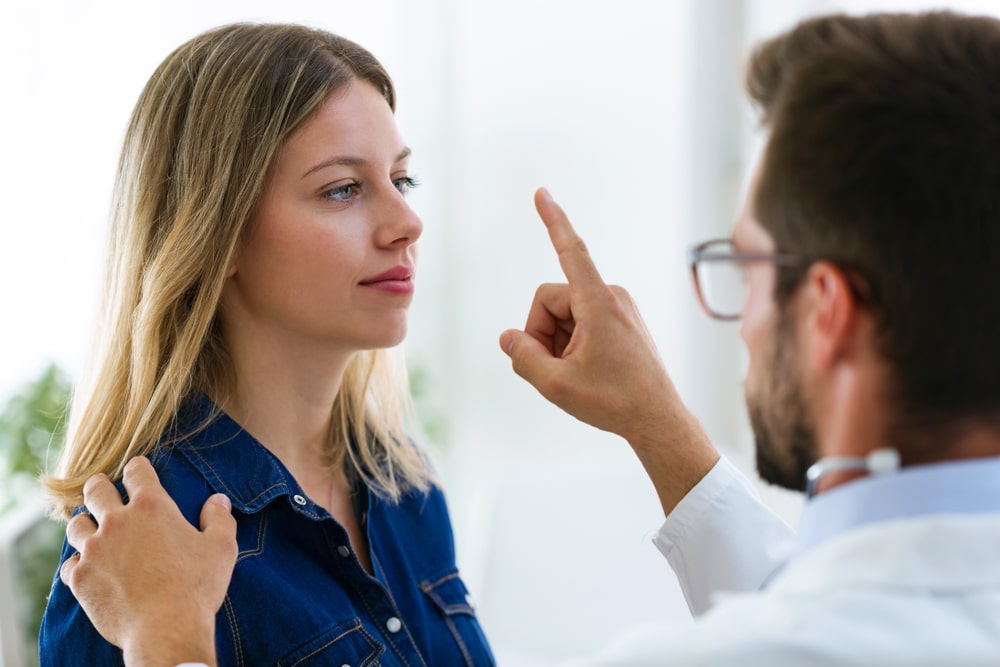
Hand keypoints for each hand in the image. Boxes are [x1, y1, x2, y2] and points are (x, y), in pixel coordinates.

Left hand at [60, 456, 236, 666]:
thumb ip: (219, 518)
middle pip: (95, 490)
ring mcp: (94, 550)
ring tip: (94, 530)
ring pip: (77, 525)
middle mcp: (117, 522)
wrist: (166, 630)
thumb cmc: (197, 587)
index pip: (136, 471)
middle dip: (100, 486)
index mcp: (151, 507)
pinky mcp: (81, 578)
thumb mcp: (222, 548)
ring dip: (86, 524)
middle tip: (103, 489)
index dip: (138, 468)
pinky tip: (91, 568)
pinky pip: (70, 563)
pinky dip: (79, 562)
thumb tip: (218, 500)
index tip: (138, 470)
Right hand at [500, 188, 718, 512]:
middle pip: (551, 300)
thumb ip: (523, 357)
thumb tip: (510, 337)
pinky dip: (570, 345)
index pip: (570, 251)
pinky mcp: (620, 321)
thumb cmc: (613, 402)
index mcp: (599, 303)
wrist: (658, 420)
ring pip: (563, 315)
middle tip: (552, 370)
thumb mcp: (556, 384)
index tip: (541, 192)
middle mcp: (611, 297)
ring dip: (556, 343)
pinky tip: (584, 372)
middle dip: (542, 333)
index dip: (553, 221)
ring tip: (574, 374)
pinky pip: (579, 323)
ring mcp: (617, 308)